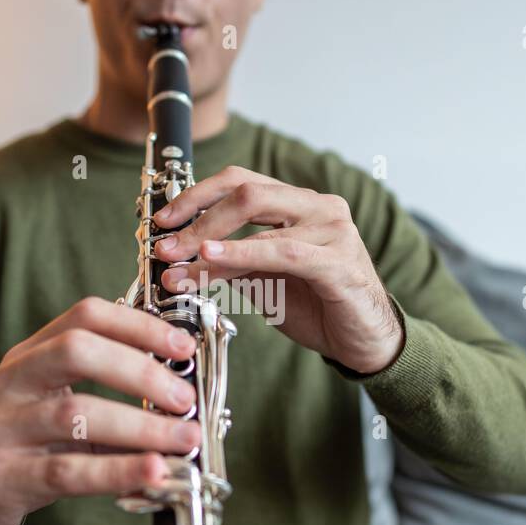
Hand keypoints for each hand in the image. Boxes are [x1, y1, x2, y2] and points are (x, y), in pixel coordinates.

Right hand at [0, 296, 201, 524]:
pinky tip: (152, 472)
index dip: (139, 325)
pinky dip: (117, 471)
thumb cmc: (24, 449)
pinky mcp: (1, 477)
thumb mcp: (57, 410)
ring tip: (183, 439)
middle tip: (184, 398)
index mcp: (27, 356)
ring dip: (140, 426)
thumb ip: (110, 400)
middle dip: (140, 371)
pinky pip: (67, 472)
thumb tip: (183, 406)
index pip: (85, 316)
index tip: (182, 346)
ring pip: (76, 414)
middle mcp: (8, 382)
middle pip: (76, 351)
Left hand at [151, 165, 403, 373]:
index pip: (241, 180)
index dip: (197, 195)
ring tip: (177, 264)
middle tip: (164, 246)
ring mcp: (333, 231)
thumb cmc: (316, 307)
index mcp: (299, 204)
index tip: (162, 220)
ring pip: (260, 222)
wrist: (362, 344)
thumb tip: (179, 254)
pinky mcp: (340, 262)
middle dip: (197, 218)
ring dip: (210, 244)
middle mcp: (319, 207)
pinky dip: (242, 254)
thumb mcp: (262, 279)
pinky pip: (282, 252)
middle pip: (247, 192)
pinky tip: (212, 259)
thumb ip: (229, 260)